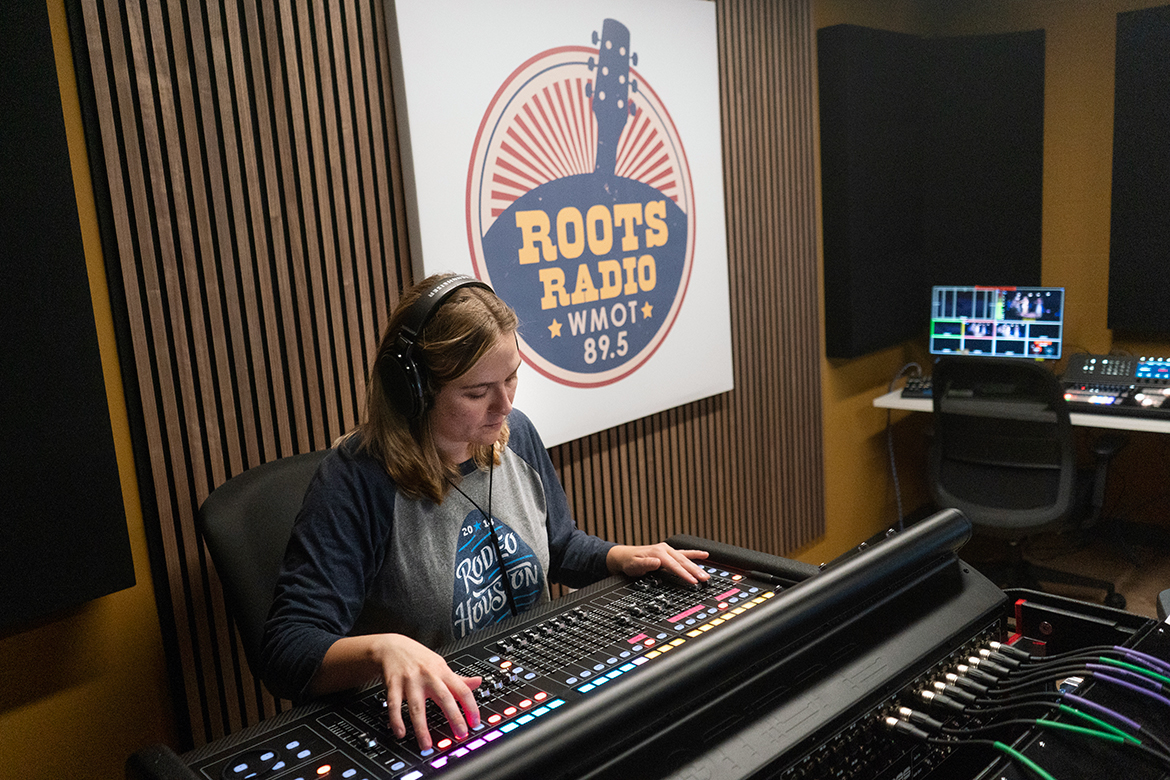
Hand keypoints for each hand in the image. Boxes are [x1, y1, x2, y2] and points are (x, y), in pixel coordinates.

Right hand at [317, 632, 480, 750]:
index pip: (462, 690)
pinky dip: (396, 720)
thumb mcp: (441, 665)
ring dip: (421, 727)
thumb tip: (478, 682)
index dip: (471, 706)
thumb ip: (458, 679)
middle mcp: (428, 676)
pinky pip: (394, 705)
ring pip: (417, 706)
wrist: (392, 647)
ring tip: (426, 744)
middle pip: (444, 698)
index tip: (474, 722)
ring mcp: (410, 681)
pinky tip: (400, 733)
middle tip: (460, 734)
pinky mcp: (393, 685)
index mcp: (443, 672)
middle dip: (453, 717)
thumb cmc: (419, 659)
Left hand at [606, 542, 709, 582]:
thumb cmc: (629, 562)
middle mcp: (665, 550)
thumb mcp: (634, 565)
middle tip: (705, 579)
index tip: (693, 581)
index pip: (674, 565)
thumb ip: (645, 564)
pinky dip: (695, 554)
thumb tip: (657, 563)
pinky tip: (705, 555)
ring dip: (697, 566)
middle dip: (695, 571)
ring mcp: (668, 550)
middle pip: (683, 562)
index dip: (684, 574)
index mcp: (658, 553)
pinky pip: (685, 553)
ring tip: (707, 575)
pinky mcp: (669, 553)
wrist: (625, 556)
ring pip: (686, 559)